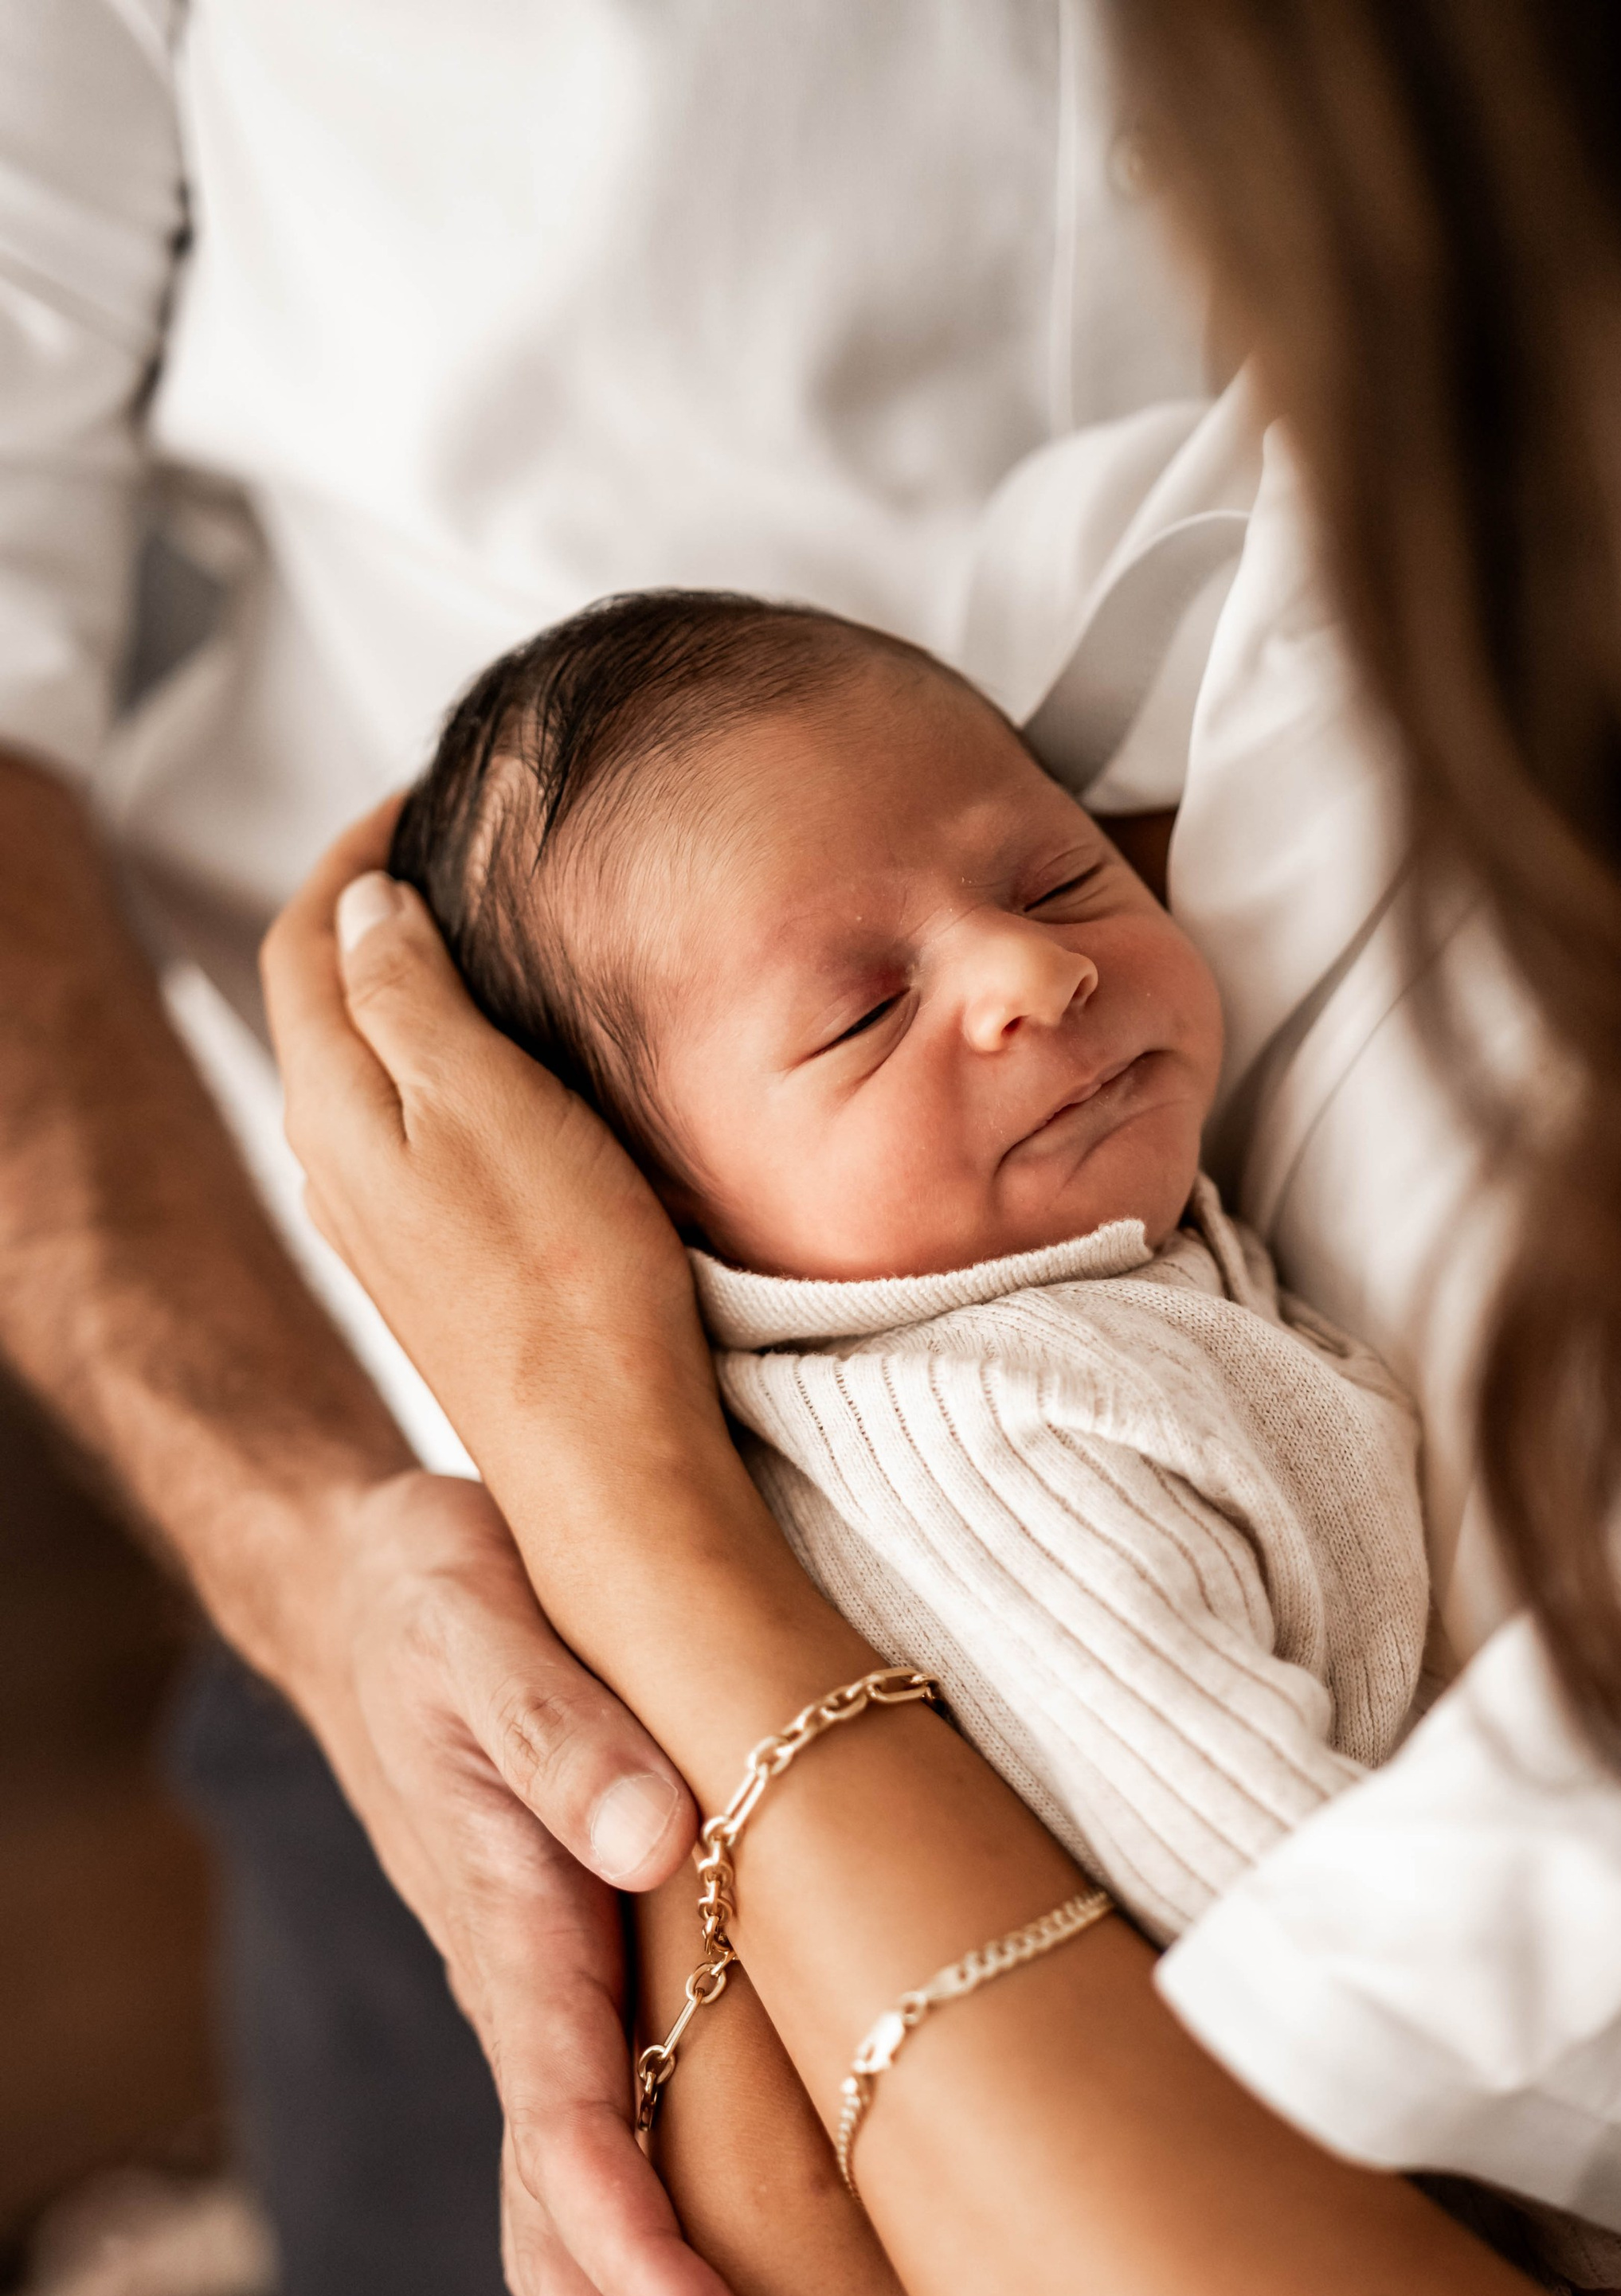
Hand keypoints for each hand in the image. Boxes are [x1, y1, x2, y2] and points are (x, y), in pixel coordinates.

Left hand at [261, 807, 709, 1494]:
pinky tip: (511, 1074)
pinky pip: (417, 1133)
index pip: (305, 942)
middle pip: (324, 1001)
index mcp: (337, 1111)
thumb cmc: (566, 1291)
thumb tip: (366, 906)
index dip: (352, 851)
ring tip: (483, 937)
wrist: (609, 1468)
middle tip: (450, 849)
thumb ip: (411, 996)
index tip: (420, 797)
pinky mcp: (446, 1273)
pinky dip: (445, 1067)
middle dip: (373, 910)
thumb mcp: (486, 1103)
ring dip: (410, 990)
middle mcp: (340, 1171)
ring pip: (370, 1070)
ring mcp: (390, 1228)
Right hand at [284, 1460, 757, 2295]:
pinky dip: (639, 2283)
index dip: (643, 2255)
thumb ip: (563, 1725)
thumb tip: (650, 1833)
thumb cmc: (453, 1599)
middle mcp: (523, 2005)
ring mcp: (543, 2018)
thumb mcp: (494, 1620)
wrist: (388, 1594)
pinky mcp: (574, 2002)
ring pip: (574, 2231)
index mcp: (514, 1932)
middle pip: (564, 2238)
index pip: (572, 2131)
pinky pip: (600, 2169)